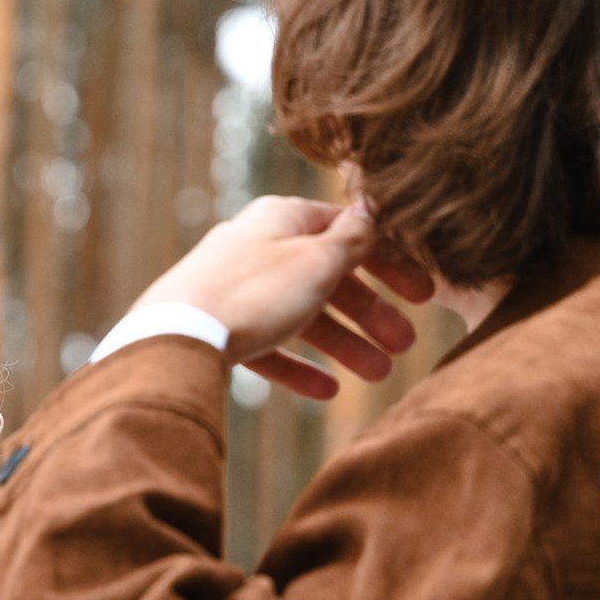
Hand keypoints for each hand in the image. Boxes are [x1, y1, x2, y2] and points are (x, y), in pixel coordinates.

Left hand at [134, 194, 435, 399]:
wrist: (175, 338)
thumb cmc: (252, 292)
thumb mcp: (317, 261)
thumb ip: (351, 239)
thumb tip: (373, 208)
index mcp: (282, 218)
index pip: (348, 232)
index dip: (390, 262)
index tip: (425, 293)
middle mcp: (258, 247)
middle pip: (328, 277)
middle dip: (371, 313)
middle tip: (406, 345)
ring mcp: (236, 289)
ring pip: (302, 315)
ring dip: (344, 344)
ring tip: (379, 375)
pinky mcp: (218, 329)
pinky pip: (270, 346)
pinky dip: (299, 366)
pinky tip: (326, 391)